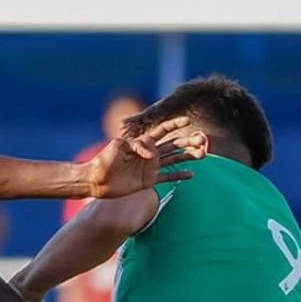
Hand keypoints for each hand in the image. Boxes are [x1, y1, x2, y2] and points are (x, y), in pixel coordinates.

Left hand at [85, 116, 205, 199]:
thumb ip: (137, 146)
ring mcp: (151, 167)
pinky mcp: (149, 180)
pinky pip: (168, 176)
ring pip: (174, 159)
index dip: (174, 125)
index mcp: (143, 142)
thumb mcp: (119, 146)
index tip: (187, 121)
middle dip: (188, 141)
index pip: (162, 131)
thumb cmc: (104, 160)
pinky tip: (191, 173)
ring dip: (189, 156)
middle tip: (203, 139)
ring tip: (203, 154)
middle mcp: (150, 153)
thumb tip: (153, 154)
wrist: (97, 180)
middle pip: (173, 144)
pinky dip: (179, 175)